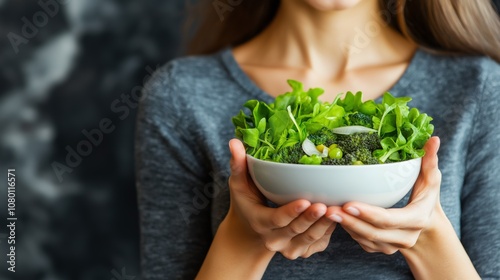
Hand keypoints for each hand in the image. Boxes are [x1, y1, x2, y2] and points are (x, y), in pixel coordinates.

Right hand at [226, 139, 336, 259]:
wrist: (250, 231)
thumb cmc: (245, 202)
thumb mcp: (239, 184)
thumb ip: (238, 164)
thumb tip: (234, 142)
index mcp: (260, 222)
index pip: (277, 218)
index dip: (292, 211)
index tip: (306, 200)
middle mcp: (273, 239)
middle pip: (296, 229)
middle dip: (311, 218)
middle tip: (326, 204)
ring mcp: (287, 247)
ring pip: (309, 238)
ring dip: (324, 225)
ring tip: (336, 209)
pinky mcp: (300, 250)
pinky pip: (318, 244)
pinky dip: (329, 232)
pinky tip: (337, 217)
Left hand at [328, 136, 441, 254]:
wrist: (427, 225)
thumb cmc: (426, 197)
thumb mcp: (430, 179)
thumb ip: (430, 160)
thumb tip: (433, 139)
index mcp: (417, 219)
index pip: (390, 220)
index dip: (368, 213)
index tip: (348, 203)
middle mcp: (406, 237)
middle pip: (373, 232)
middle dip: (349, 221)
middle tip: (328, 208)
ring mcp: (392, 246)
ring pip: (364, 239)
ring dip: (345, 226)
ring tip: (325, 211)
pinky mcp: (381, 249)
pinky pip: (361, 242)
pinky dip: (348, 230)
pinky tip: (336, 218)